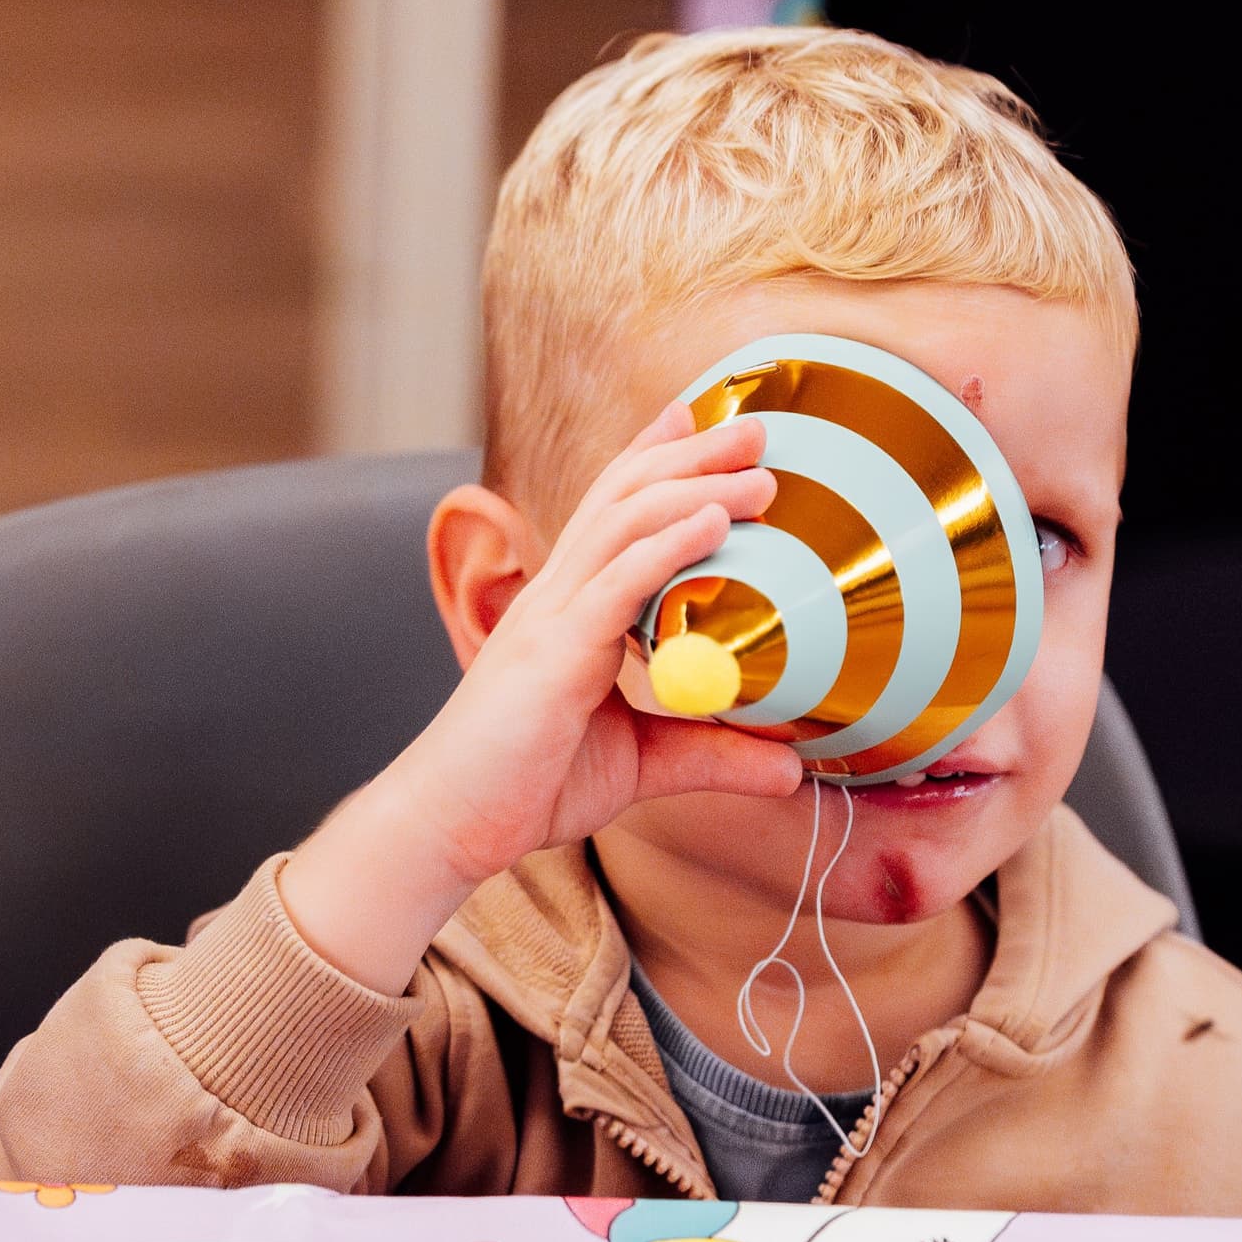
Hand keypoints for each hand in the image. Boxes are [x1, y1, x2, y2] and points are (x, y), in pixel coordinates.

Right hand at [282, 403, 807, 988]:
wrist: (449, 822)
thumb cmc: (526, 787)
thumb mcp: (641, 765)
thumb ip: (711, 755)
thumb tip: (791, 770)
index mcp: (568, 608)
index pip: (611, 510)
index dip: (654, 457)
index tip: (704, 419)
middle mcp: (556, 595)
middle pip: (624, 495)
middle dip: (690, 452)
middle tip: (756, 426)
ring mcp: (551, 616)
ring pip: (625, 522)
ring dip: (697, 487)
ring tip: (761, 474)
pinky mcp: (553, 650)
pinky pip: (617, 579)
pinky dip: (670, 543)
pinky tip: (716, 521)